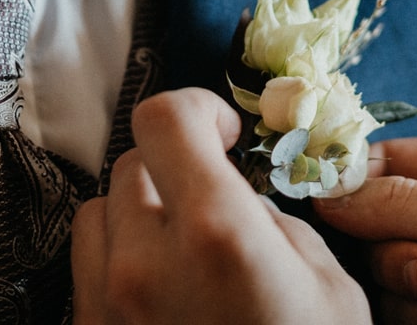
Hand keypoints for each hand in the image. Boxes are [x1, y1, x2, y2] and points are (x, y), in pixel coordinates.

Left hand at [71, 87, 371, 324]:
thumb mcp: (330, 290)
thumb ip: (279, 224)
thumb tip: (243, 194)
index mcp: (215, 235)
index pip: (164, 119)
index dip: (198, 111)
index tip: (226, 134)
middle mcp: (143, 262)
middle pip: (132, 163)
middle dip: (177, 168)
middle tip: (218, 201)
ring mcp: (103, 306)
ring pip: (98, 213)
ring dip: (138, 214)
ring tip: (184, 250)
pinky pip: (86, 271)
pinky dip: (119, 263)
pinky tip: (164, 294)